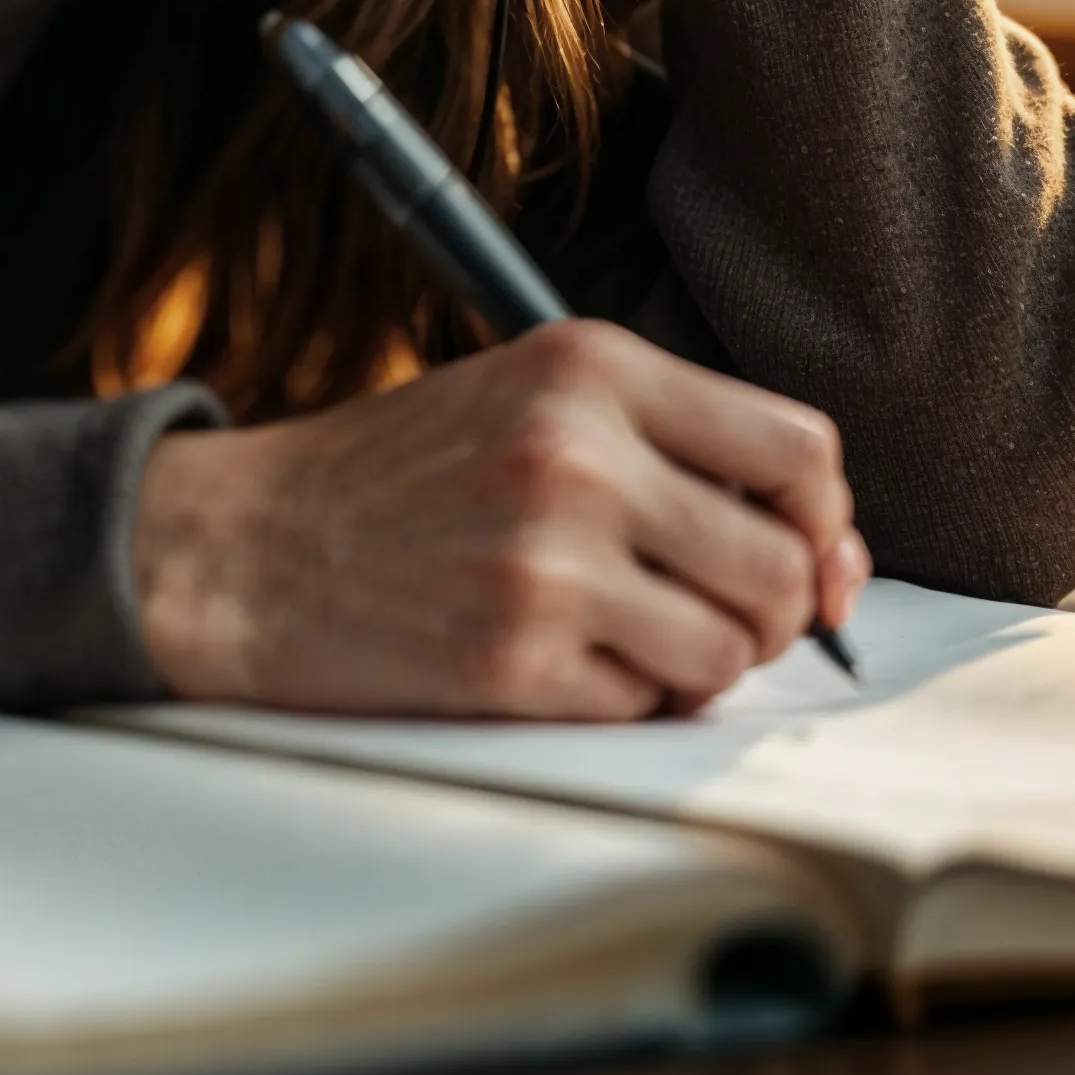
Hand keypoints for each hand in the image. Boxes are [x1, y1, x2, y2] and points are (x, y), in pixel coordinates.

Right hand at [130, 322, 870, 718]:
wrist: (244, 547)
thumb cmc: (398, 478)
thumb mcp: (530, 399)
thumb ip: (672, 449)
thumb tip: (830, 560)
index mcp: (590, 367)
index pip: (800, 449)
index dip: (824, 519)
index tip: (808, 554)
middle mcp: (578, 453)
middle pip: (785, 566)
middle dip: (769, 613)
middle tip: (704, 611)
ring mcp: (546, 560)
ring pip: (730, 652)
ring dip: (690, 664)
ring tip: (615, 634)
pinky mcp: (512, 660)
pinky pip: (644, 707)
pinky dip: (614, 700)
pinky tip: (547, 659)